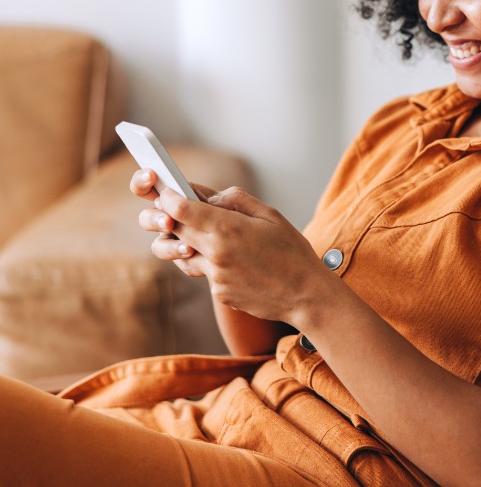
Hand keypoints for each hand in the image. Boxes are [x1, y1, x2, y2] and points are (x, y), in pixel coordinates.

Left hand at [137, 182, 331, 325]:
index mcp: (227, 229)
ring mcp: (215, 276)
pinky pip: (204, 272)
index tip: (168, 192)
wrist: (305, 294)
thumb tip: (211, 198)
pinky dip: (211, 262)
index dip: (169, 198)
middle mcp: (215, 253)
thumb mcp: (270, 214)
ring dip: (188, 242)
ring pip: (184, 254)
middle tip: (180, 209)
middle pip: (175, 230)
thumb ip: (237, 199)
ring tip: (209, 236)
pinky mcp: (219, 292)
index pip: (180, 209)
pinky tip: (234, 259)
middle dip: (172, 218)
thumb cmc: (292, 251)